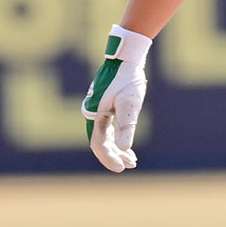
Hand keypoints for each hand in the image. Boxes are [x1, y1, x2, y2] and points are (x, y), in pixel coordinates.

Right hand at [82, 24, 152, 171]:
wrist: (126, 57)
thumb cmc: (128, 78)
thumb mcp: (130, 103)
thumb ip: (126, 126)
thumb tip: (124, 149)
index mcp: (94, 115)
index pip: (98, 144)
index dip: (109, 158)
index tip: (122, 168)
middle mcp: (93, 114)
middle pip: (101, 142)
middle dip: (115, 155)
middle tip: (130, 165)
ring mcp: (98, 110)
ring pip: (105, 136)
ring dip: (117, 148)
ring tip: (132, 161)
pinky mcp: (105, 106)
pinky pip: (109, 127)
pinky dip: (118, 137)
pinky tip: (128, 144)